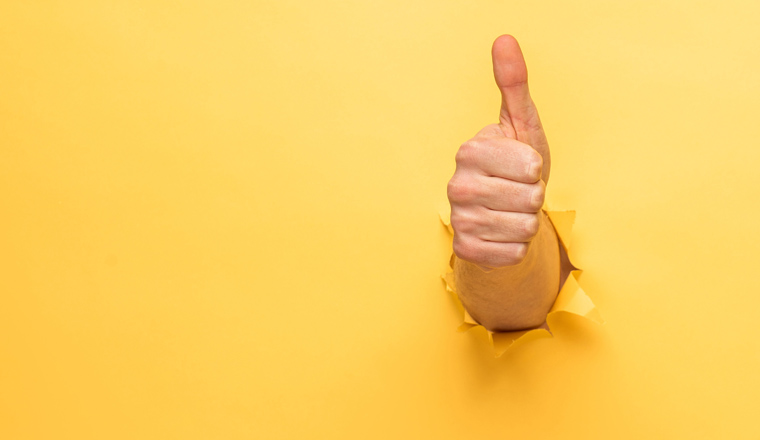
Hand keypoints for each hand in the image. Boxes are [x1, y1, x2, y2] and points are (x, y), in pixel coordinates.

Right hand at [447, 35, 550, 268]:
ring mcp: (459, 219)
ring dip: (527, 223)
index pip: (531, 166)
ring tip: (512, 213)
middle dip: (534, 198)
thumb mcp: (520, 125)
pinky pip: (514, 253)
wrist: (498, 216)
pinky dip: (517, 247)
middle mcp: (457, 185)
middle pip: (530, 198)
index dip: (536, 170)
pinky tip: (503, 235)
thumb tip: (504, 39)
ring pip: (525, 227)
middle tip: (517, 193)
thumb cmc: (515, 169)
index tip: (521, 168)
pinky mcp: (465, 251)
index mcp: (470, 150)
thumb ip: (514, 84)